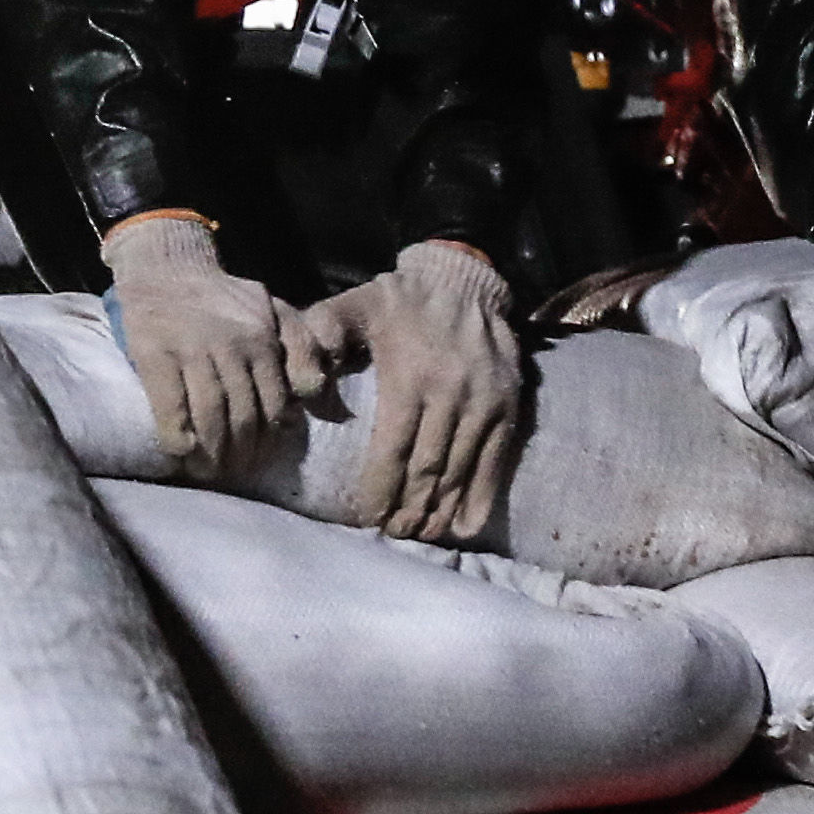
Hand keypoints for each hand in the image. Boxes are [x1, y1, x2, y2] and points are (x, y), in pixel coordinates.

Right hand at [101, 209, 299, 467]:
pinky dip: (177, 434)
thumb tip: (315, 390)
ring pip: (211, 415)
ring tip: (208, 472)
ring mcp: (192, 352)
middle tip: (234, 474)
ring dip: (212, 453)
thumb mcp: (274, 309)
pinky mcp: (156, 355)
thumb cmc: (224, 298)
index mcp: (263, 341)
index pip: (275, 404)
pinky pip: (171, 404)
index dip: (269, 441)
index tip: (260, 462)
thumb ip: (301, 345)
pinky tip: (181, 452)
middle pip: (244, 416)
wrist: (169, 266)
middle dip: (242, 455)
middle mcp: (232, 348)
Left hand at [300, 238, 530, 542]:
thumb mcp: (350, 306)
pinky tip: (464, 525)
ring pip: (459, 470)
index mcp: (410, 377)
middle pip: (427, 468)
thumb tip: (306, 386)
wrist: (463, 280)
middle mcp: (451, 395)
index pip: (393, 449)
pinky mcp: (508, 408)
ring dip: (439, 509)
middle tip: (392, 533)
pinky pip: (494, 462)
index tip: (367, 517)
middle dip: (408, 508)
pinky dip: (480, 497)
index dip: (380, 489)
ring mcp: (484, 404)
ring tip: (420, 534)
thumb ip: (319, 336)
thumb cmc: (399, 300)